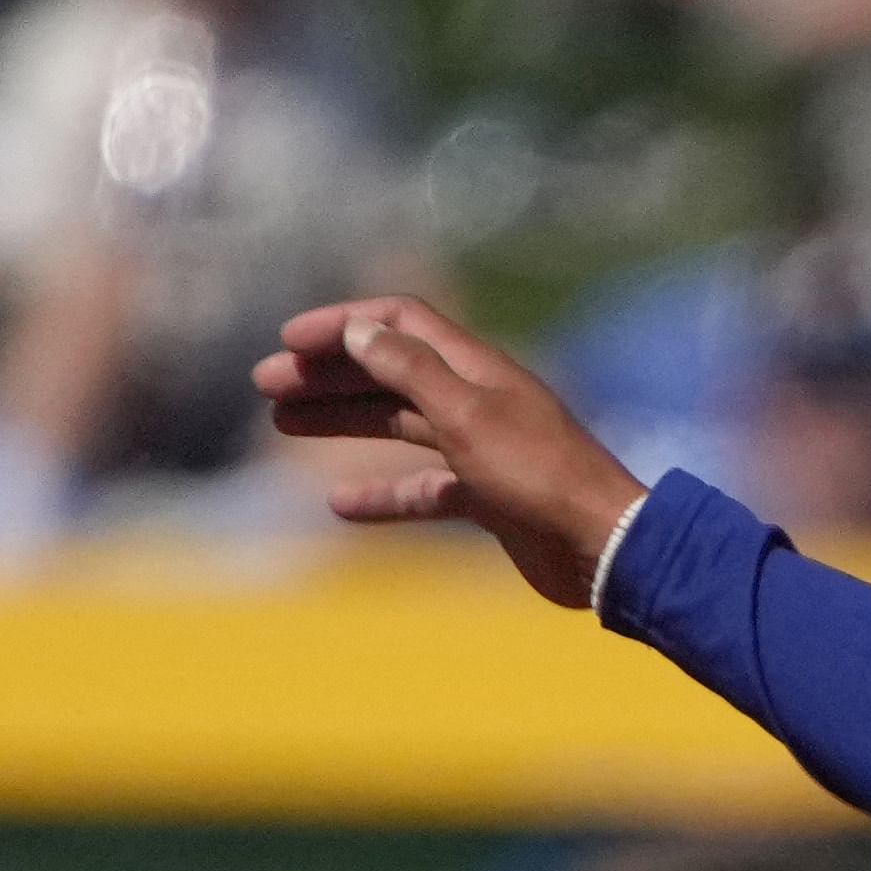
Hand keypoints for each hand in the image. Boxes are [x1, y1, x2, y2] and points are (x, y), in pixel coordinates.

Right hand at [258, 294, 647, 606]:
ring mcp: (482, 449)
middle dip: (328, 373)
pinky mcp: (488, 499)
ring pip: (400, 425)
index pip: (399, 322)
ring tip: (284, 424)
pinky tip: (340, 505)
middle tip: (267, 386)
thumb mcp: (466, 414)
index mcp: (474, 367)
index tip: (290, 341)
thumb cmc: (539, 476)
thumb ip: (410, 370)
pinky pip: (424, 489)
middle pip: (390, 372)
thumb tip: (359, 330)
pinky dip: (384, 494)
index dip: (344, 324)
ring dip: (342, 422)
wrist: (603, 548)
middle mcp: (477, 399)